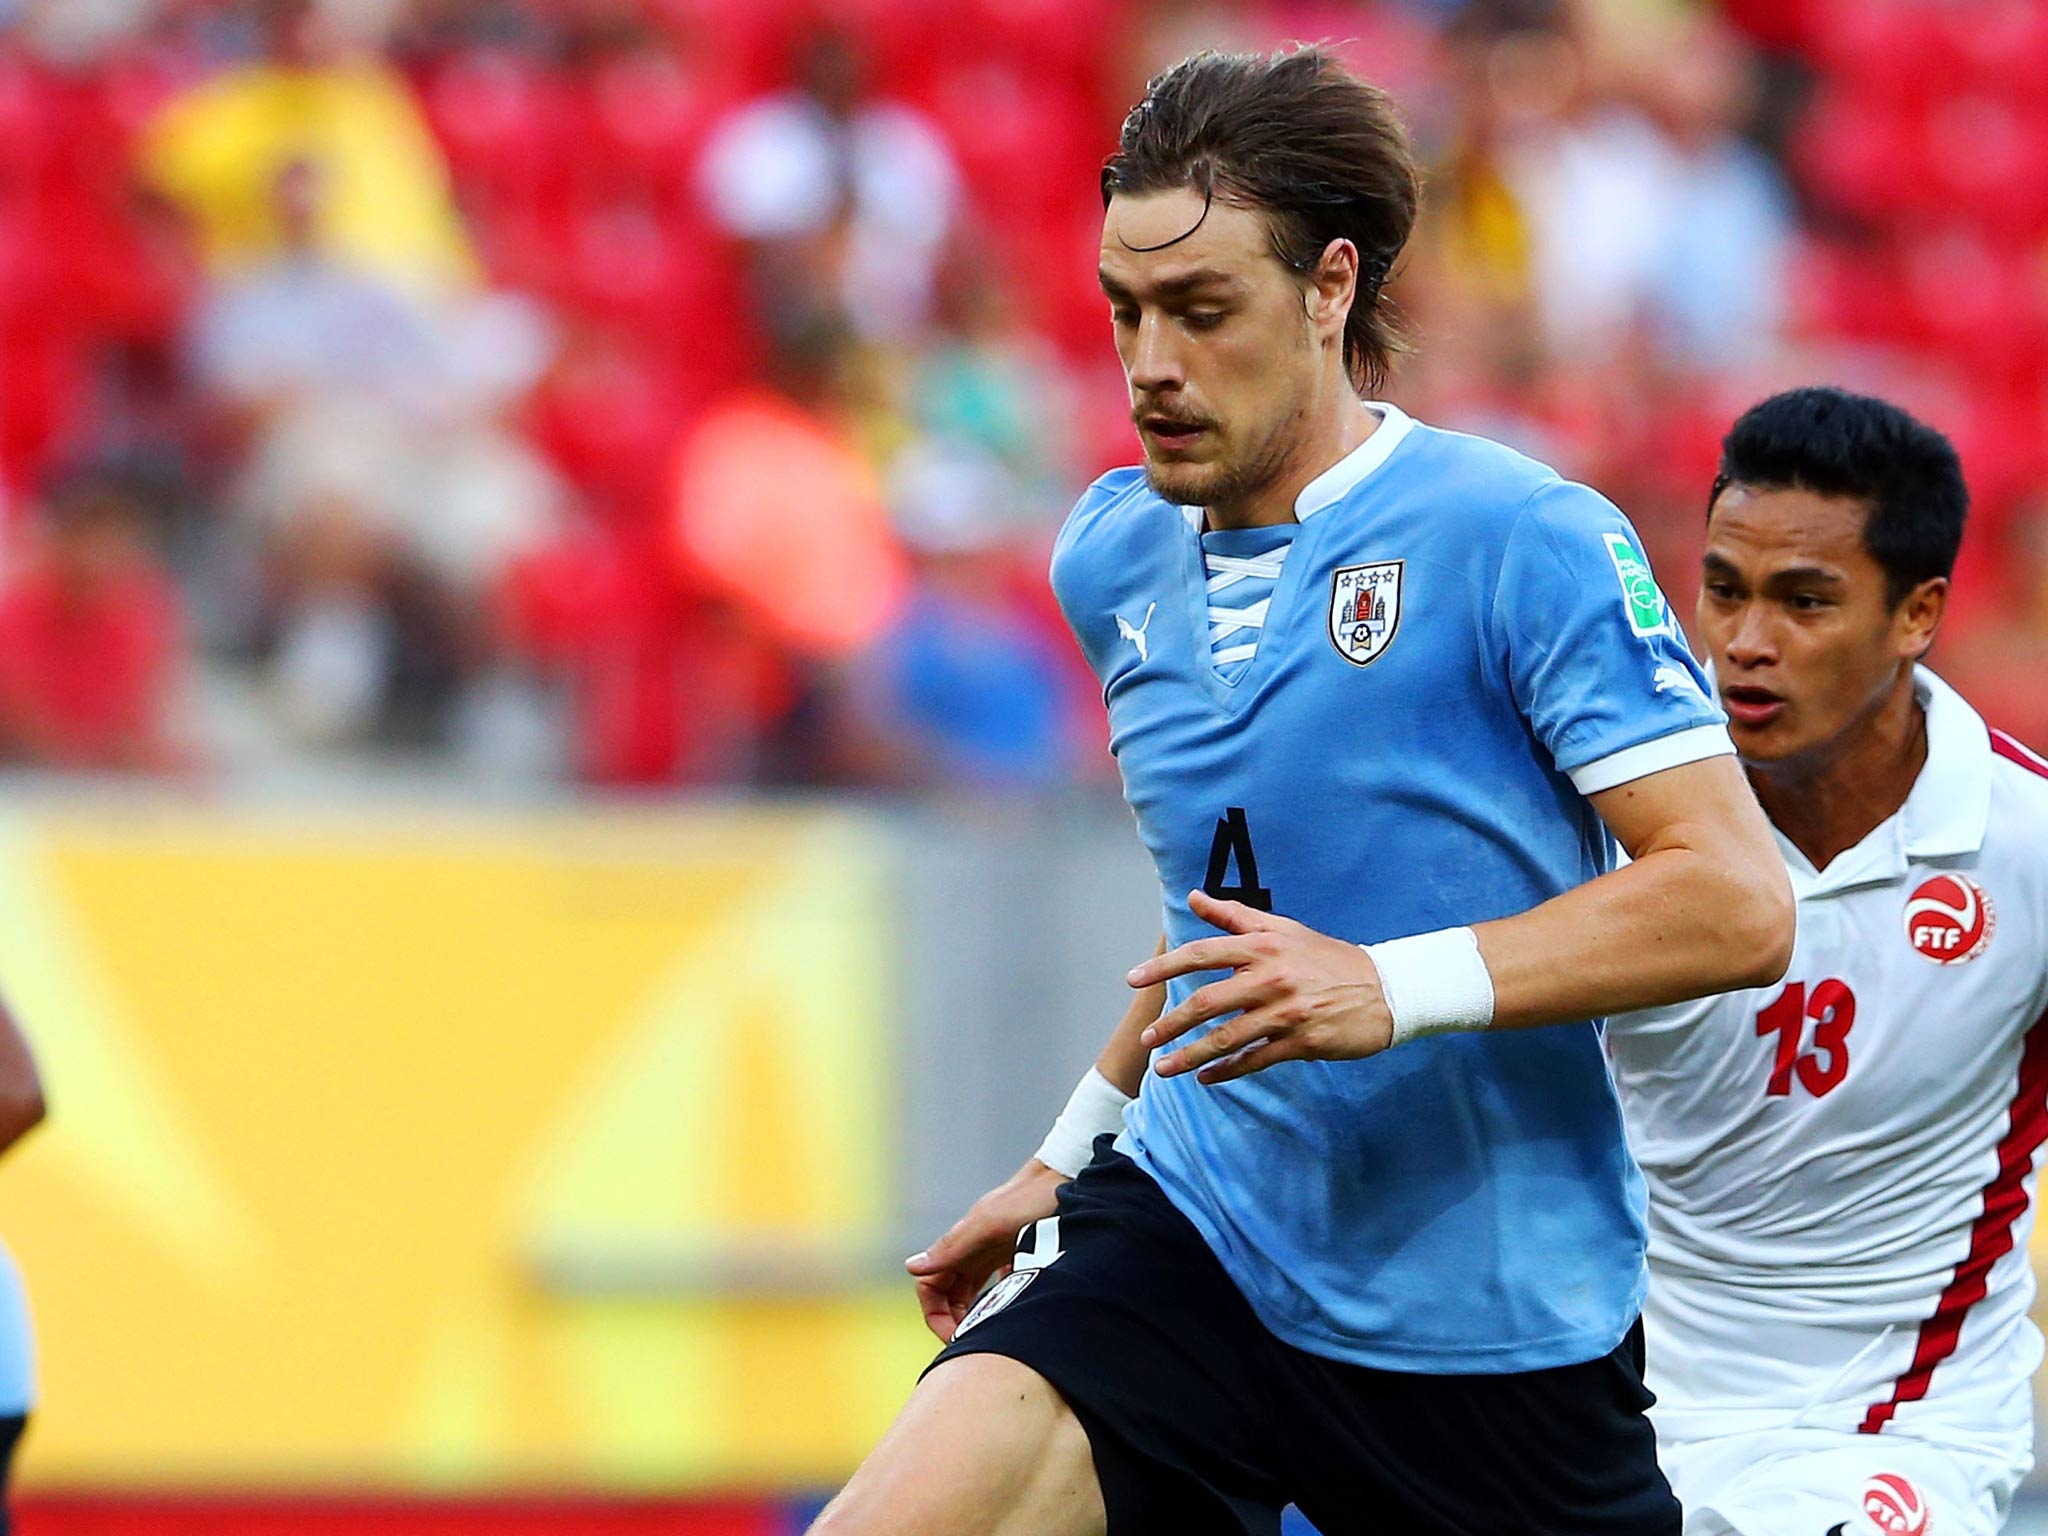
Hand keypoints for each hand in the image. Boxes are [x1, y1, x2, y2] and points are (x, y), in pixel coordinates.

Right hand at [904, 1158, 1067, 1342]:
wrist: (1071, 1173)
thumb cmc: (1032, 1199)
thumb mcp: (992, 1225)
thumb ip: (953, 1247)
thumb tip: (911, 1268)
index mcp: (962, 1242)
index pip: (930, 1285)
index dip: (935, 1314)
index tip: (956, 1338)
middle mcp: (974, 1248)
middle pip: (949, 1292)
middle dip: (953, 1320)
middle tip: (973, 1342)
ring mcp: (996, 1249)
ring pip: (973, 1290)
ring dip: (974, 1313)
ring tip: (991, 1333)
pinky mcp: (1019, 1251)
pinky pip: (1000, 1283)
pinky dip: (1000, 1301)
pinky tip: (1015, 1312)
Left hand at [1128, 889, 1393, 1083]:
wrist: (1386, 989)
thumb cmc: (1328, 957)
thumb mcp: (1284, 929)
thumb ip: (1235, 916)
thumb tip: (1195, 897)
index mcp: (1264, 946)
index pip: (1202, 953)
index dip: (1164, 967)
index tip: (1133, 980)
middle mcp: (1271, 977)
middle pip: (1207, 1002)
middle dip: (1171, 1023)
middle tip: (1147, 1039)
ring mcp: (1286, 1012)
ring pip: (1227, 1037)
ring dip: (1191, 1055)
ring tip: (1164, 1069)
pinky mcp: (1302, 1041)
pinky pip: (1255, 1060)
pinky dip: (1227, 1071)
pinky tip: (1207, 1078)